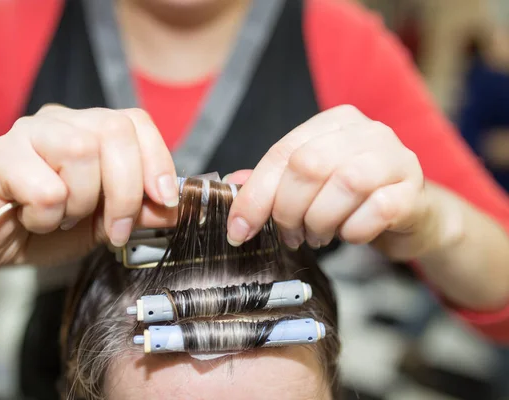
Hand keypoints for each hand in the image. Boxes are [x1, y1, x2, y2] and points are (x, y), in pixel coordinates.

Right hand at [0, 105, 178, 269]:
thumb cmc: (50, 227)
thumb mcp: (104, 222)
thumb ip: (139, 210)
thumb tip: (173, 207)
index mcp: (90, 128)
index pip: (135, 121)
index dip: (157, 160)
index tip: (164, 201)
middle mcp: (61, 120)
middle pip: (114, 132)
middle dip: (125, 191)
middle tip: (115, 229)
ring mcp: (27, 133)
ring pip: (80, 152)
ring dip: (81, 203)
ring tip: (64, 218)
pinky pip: (46, 188)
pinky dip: (49, 217)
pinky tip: (36, 220)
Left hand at [227, 105, 433, 260]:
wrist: (416, 215)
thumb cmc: (355, 199)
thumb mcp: (312, 185)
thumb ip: (275, 180)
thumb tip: (233, 182)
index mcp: (334, 122)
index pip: (283, 152)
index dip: (255, 195)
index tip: (238, 231)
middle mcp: (367, 131)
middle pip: (309, 165)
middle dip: (289, 210)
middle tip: (290, 234)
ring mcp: (396, 157)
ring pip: (344, 184)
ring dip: (320, 222)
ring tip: (318, 236)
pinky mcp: (414, 190)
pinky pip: (376, 211)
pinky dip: (353, 231)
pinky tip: (350, 234)